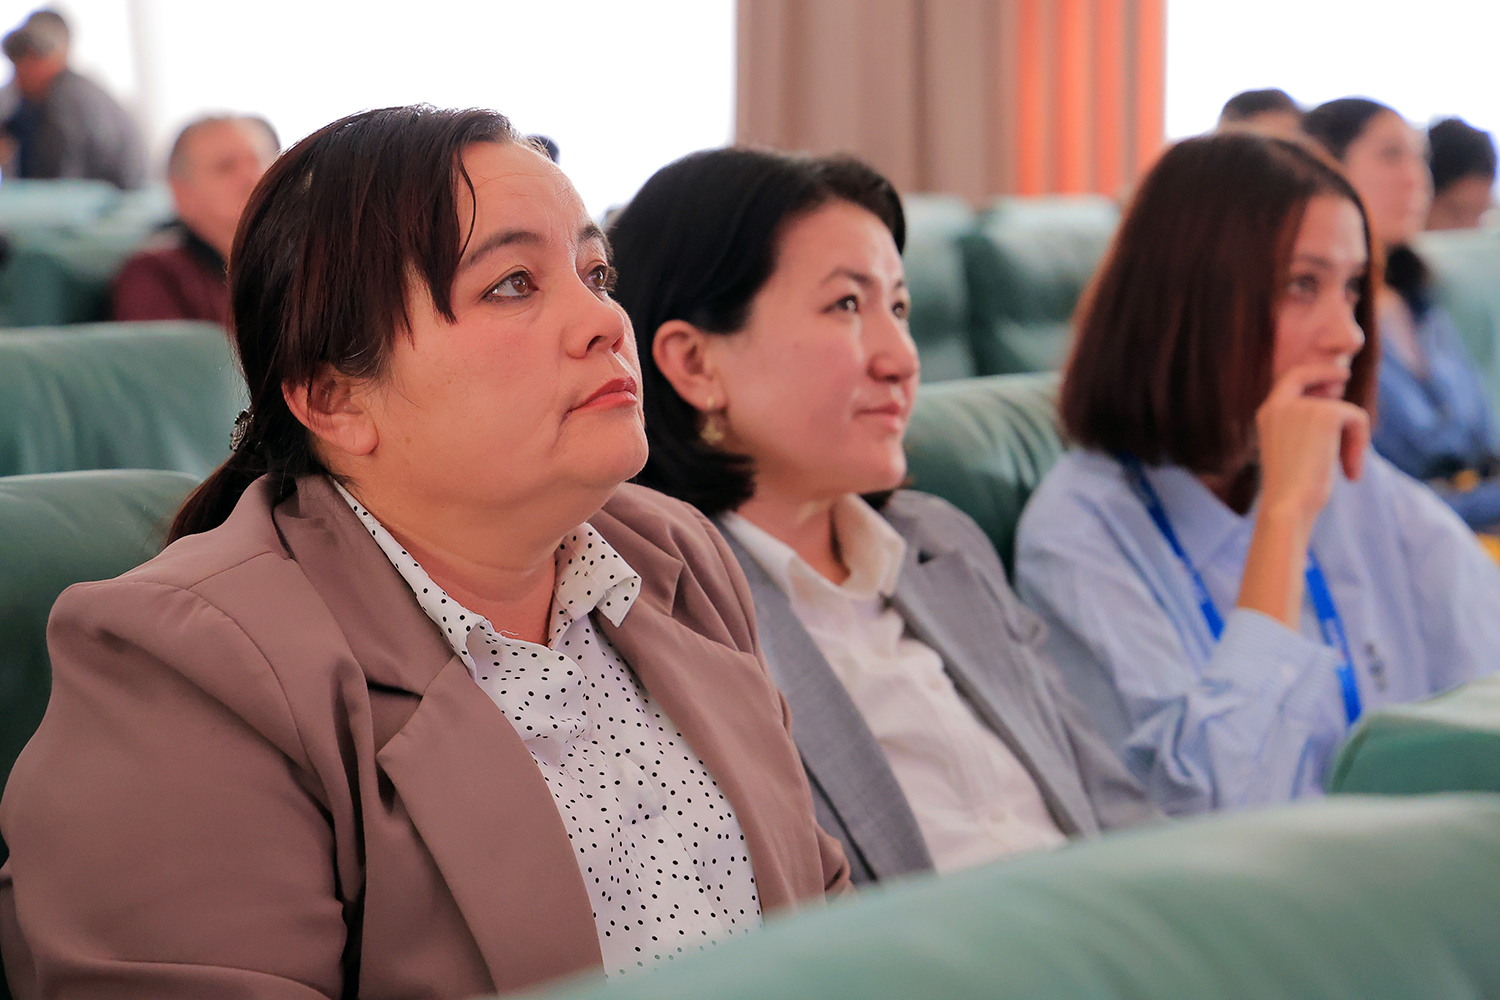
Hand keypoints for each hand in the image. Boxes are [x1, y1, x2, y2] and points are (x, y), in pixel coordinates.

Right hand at [1255, 363, 1369, 530]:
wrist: (1287, 505)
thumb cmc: (1291, 491)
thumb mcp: (1294, 452)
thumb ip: (1307, 428)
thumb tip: (1338, 409)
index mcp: (1267, 415)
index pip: (1289, 379)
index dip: (1313, 372)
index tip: (1336, 376)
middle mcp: (1280, 405)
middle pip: (1311, 374)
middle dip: (1329, 371)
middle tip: (1345, 376)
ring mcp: (1302, 406)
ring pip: (1343, 409)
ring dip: (1353, 439)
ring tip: (1348, 468)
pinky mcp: (1326, 414)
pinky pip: (1358, 419)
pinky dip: (1361, 445)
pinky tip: (1351, 471)